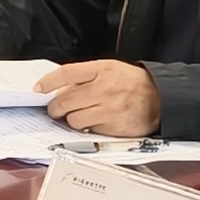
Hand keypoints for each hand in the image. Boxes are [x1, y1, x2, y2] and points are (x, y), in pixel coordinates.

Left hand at [43, 60, 160, 138]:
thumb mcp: (110, 69)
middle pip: (65, 100)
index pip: (67, 73)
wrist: (161, 98)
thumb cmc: (132, 83)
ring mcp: (109, 109)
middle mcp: (104, 89)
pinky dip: (88, 127)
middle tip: (55, 109)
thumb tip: (59, 89)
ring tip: (78, 115)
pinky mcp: (114, 127)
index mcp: (102, 70)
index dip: (49, 81)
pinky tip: (94, 121)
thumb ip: (86, 77)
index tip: (38, 88)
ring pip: (74, 119)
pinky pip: (90, 130)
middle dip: (55, 107)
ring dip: (72, 119)